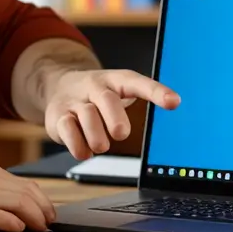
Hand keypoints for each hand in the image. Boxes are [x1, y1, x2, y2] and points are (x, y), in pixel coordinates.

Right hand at [0, 164, 57, 231]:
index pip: (29, 185)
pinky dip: (9, 222)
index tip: (50, 217)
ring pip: (15, 203)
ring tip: (39, 230)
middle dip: (43, 212)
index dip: (45, 202)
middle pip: (27, 194)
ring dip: (33, 218)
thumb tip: (24, 212)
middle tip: (48, 227)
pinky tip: (18, 229)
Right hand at [44, 69, 179, 159]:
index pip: (137, 82)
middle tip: (121, 134)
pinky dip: (78, 146)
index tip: (174, 102)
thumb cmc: (97, 96)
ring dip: (97, 138)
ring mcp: (74, 101)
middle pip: (106, 99)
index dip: (156, 92)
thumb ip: (141, 98)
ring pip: (86, 116)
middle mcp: (94, 87)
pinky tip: (85, 150)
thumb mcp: (118, 92)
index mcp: (115, 81)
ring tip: (101, 146)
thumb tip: (170, 108)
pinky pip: (67, 130)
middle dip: (116, 118)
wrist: (57, 86)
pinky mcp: (57, 115)